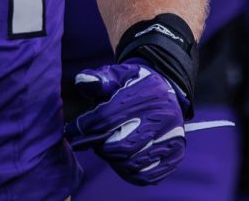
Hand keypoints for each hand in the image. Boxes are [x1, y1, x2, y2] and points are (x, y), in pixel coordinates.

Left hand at [65, 61, 186, 185]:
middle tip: (93, 143)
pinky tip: (121, 162)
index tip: (72, 133)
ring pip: (134, 163)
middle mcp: (163, 116)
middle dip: (101, 147)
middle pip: (122, 145)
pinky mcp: (176, 154)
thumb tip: (83, 82)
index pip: (108, 118)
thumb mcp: (117, 74)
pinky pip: (148, 175)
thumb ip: (99, 78)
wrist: (166, 90)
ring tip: (107, 150)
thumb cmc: (134, 84)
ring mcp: (173, 137)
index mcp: (146, 94)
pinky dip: (130, 174)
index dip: (86, 128)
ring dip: (114, 161)